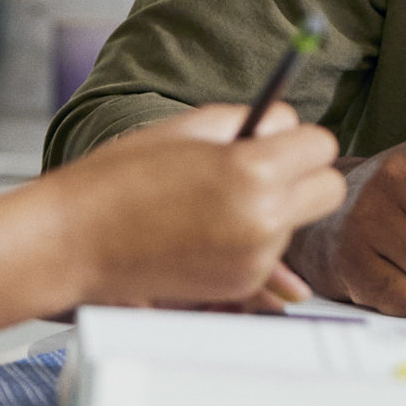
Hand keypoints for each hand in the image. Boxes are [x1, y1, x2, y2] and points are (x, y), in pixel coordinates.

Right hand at [41, 103, 346, 307]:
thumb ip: (250, 120)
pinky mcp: (241, 284)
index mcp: (253, 171)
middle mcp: (263, 219)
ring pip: (297, 221)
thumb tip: (287, 125)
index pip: (322, 145)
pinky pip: (270, 251)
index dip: (298, 139)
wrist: (77, 241)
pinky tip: (205, 228)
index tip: (278, 139)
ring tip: (213, 201)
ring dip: (274, 208)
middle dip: (304, 175)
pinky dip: (251, 238)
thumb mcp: (190, 127)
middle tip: (267, 168)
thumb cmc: (123, 177)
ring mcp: (254, 258)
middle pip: (329, 189)